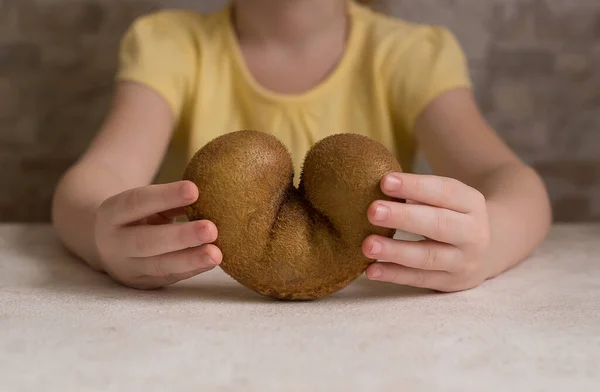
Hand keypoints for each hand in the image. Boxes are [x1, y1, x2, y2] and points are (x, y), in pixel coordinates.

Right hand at [94, 181, 221, 289]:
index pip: (136, 203)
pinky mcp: (143, 283)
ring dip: (190, 260)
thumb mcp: (146, 202)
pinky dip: (192, 270)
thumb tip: (208, 196)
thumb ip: (171, 199)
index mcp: (111, 213)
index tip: (194, 189)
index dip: (165, 196)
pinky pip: (170, 277)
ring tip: (216, 253)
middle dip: (181, 237)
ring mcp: (127, 268)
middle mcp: (114, 243)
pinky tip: (211, 262)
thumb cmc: (137, 215)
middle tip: (211, 229)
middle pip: (146, 241)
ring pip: (159, 266)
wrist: (107, 244)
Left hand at [362, 173, 490, 291]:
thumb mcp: (448, 200)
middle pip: (439, 224)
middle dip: (404, 217)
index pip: (444, 191)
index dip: (415, 186)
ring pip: (428, 257)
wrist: (488, 252)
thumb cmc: (452, 216)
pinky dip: (394, 274)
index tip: (385, 181)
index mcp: (471, 203)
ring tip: (367, 245)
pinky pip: (419, 279)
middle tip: (373, 211)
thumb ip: (419, 193)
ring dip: (395, 251)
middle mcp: (473, 233)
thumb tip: (381, 186)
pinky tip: (371, 270)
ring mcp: (463, 262)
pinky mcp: (450, 283)